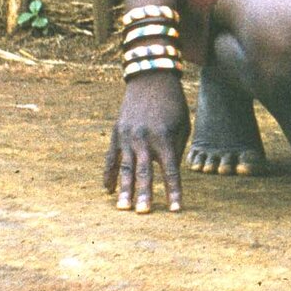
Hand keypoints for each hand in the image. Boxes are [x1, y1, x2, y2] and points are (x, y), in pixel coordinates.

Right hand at [104, 71, 188, 213]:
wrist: (150, 77)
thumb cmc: (173, 103)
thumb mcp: (182, 124)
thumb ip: (176, 149)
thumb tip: (169, 173)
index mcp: (164, 137)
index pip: (170, 171)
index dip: (174, 191)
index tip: (176, 209)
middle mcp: (144, 139)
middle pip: (144, 172)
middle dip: (144, 194)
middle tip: (144, 214)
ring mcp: (127, 136)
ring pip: (124, 168)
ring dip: (123, 189)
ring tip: (122, 208)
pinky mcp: (116, 133)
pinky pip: (111, 158)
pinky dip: (109, 174)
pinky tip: (108, 190)